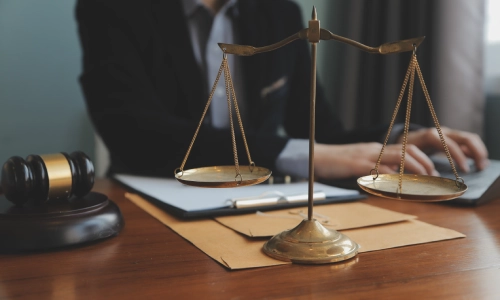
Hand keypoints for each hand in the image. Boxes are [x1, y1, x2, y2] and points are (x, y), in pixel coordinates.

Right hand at [313, 142, 438, 179]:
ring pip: (398, 157)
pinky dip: (393, 179)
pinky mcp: (357, 165)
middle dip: (424, 163)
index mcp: (376, 150)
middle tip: (433, 177)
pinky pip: (380, 170)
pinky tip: (400, 187)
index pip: (405, 149)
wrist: (316, 157)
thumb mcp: (359, 164)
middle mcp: (375, 150)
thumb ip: (374, 169)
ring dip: (414, 169)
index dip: (422, 159)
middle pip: (406, 150)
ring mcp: (367, 156)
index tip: (432, 172)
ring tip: (424, 182)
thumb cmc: (336, 163)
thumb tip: (391, 179)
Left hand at [402, 127, 488, 171]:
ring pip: (469, 138)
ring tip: (482, 165)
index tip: (464, 170)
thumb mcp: (407, 155)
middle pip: (465, 138)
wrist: (403, 138)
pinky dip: (474, 150)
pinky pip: (467, 141)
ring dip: (478, 151)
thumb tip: (431, 177)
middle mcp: (442, 132)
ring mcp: (448, 133)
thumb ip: (415, 163)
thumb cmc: (405, 148)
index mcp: (430, 136)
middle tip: (480, 167)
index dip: (458, 156)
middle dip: (476, 152)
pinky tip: (477, 161)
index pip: (449, 144)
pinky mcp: (451, 137)